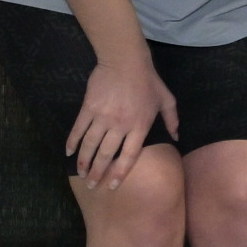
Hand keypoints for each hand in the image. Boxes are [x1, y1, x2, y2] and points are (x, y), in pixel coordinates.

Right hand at [69, 56, 178, 190]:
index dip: (120, 173)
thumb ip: (172, 120)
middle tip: (92, 186)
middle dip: (98, 172)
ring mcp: (103, 117)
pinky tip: (69, 153)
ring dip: (84, 162)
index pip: (129, 156)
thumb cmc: (148, 80)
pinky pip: (79, 129)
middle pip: (107, 154)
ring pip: (91, 145)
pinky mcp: (89, 108)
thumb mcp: (167, 100)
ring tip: (81, 174)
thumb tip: (177, 137)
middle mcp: (120, 125)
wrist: (125, 61)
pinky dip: (72, 142)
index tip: (112, 186)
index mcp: (140, 126)